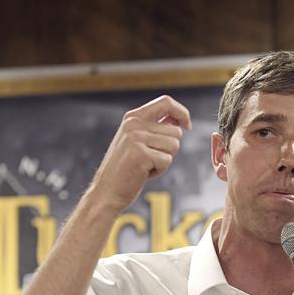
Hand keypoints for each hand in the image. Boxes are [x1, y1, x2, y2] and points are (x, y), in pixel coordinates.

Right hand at [91, 95, 191, 212]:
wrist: (106, 192)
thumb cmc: (126, 169)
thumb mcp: (137, 142)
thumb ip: (155, 128)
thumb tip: (179, 121)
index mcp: (133, 117)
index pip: (166, 102)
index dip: (182, 112)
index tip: (187, 126)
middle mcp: (133, 124)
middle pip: (176, 131)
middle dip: (170, 149)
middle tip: (151, 159)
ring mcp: (136, 138)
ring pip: (174, 146)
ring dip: (164, 160)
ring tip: (146, 165)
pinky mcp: (140, 154)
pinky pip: (167, 160)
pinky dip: (160, 170)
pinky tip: (143, 173)